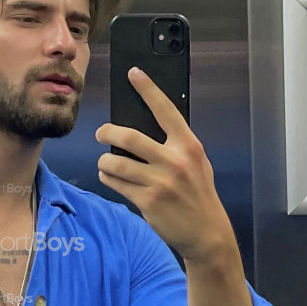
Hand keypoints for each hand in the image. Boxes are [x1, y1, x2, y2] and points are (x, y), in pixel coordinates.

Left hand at [95, 67, 235, 263]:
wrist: (206, 231)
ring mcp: (160, 182)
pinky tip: (109, 176)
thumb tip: (146, 128)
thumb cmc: (198, 193)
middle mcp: (174, 161)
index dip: (148, 89)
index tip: (134, 73)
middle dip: (107, 132)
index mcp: (188, 145)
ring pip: (117, 163)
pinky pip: (117, 183)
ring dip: (105, 160)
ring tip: (105, 161)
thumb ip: (176, 145)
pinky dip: (108, 177)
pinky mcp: (148, 201)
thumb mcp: (196, 163)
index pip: (166, 110)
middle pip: (130, 137)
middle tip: (100, 133)